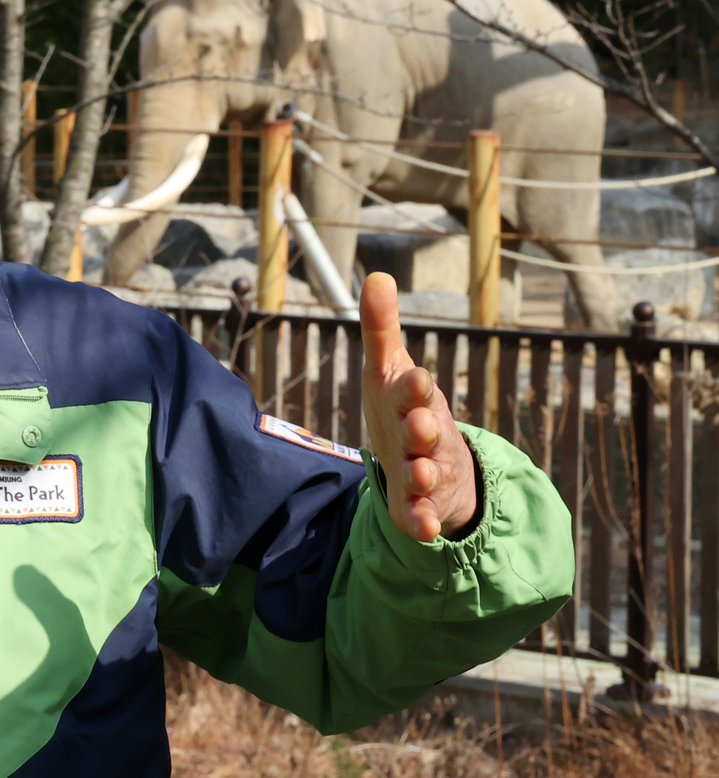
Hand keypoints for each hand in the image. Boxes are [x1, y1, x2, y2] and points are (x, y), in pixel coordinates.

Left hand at [360, 273, 477, 541]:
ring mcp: (427, 472)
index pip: (415, 390)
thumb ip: (380, 328)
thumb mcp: (387, 370)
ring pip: (428, 473)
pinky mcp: (422, 506)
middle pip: (428, 431)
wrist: (428, 464)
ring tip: (416, 473)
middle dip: (424, 427)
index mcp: (415, 400)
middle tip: (420, 424)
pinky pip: (424, 516)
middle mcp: (426, 435)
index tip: (415, 375)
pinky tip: (423, 529)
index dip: (414, 385)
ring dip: (423, 473)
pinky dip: (423, 522)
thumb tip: (377, 275)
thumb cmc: (403, 408)